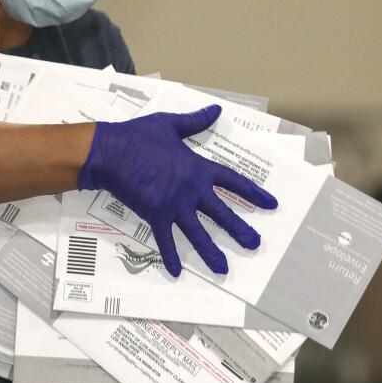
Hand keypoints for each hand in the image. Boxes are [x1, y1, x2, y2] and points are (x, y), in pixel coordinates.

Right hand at [76, 104, 277, 275]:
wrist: (111, 152)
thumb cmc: (138, 136)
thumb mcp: (170, 125)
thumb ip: (195, 121)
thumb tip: (216, 110)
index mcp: (198, 168)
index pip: (233, 182)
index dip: (253, 193)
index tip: (270, 203)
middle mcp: (191, 190)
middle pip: (222, 214)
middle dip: (239, 230)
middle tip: (254, 244)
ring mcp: (174, 205)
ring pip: (198, 234)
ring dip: (211, 252)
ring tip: (223, 268)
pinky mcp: (154, 215)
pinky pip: (165, 240)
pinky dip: (171, 257)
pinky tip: (177, 272)